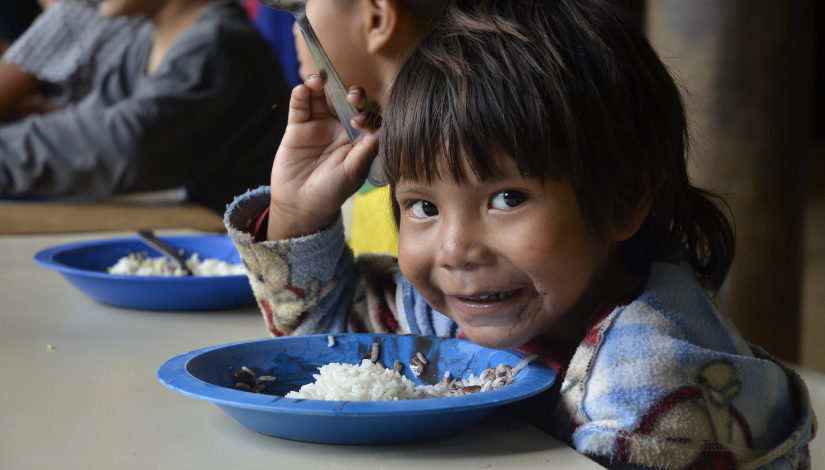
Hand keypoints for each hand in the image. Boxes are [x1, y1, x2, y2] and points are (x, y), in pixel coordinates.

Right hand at [268, 75, 379, 240]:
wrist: (301, 205)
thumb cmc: (331, 192)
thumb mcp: (352, 174)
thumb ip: (365, 151)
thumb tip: (382, 131)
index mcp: (359, 139)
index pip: (368, 117)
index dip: (367, 114)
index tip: (360, 122)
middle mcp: (341, 128)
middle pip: (348, 102)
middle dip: (352, 94)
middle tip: (351, 97)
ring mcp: (319, 125)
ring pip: (322, 97)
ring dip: (322, 84)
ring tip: (319, 79)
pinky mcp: (297, 127)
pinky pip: (300, 105)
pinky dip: (301, 94)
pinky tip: (304, 88)